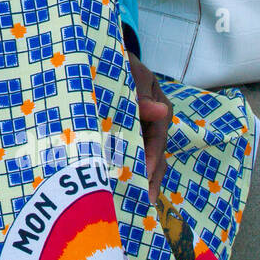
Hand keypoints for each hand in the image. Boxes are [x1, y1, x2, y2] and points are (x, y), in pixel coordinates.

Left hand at [129, 53, 170, 200]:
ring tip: (136, 202)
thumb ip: (140, 94)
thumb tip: (161, 111)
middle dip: (151, 176)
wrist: (99, 57)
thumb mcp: (130, 71)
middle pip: (156, 152)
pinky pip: (129, 154)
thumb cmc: (117, 62)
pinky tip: (119, 188)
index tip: (145, 173)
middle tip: (145, 199)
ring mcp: (141, 129)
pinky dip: (126, 169)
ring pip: (145, 157)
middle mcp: (153, 121)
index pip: (158, 135)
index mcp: (159, 106)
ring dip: (140, 178)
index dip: (153, 155)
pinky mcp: (126, 134)